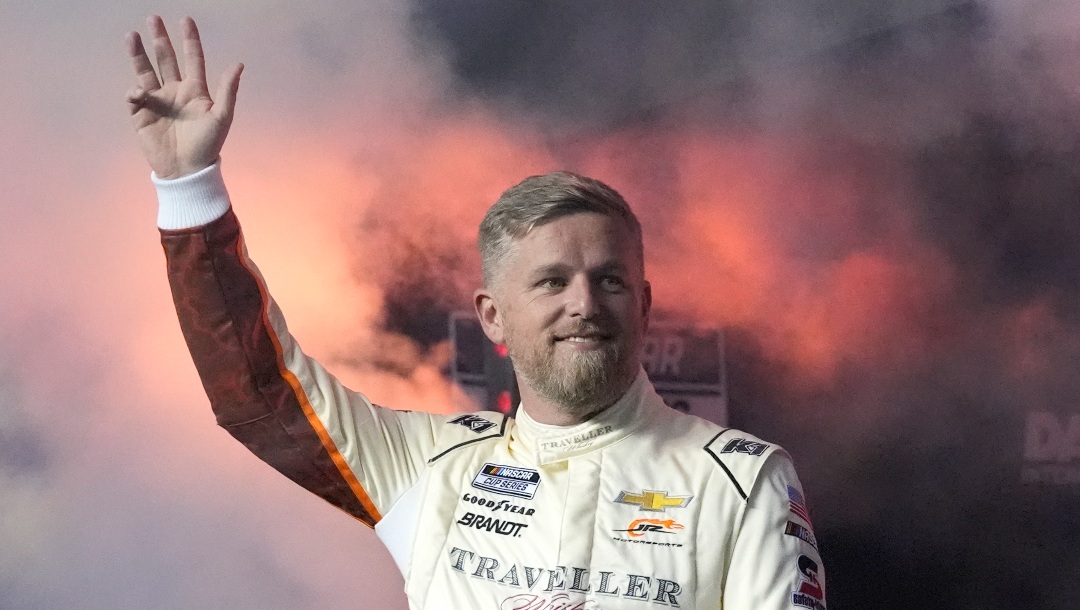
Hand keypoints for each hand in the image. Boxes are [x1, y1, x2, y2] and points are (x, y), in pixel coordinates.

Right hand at [126, 16, 242, 179]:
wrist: (187, 170)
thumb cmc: (208, 145)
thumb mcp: (222, 116)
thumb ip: (228, 90)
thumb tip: (239, 64)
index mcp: (196, 90)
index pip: (193, 59)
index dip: (190, 40)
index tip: (186, 20)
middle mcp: (175, 91)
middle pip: (166, 59)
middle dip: (160, 39)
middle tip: (153, 18)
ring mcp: (157, 101)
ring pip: (145, 71)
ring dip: (138, 55)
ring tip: (131, 36)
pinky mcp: (142, 114)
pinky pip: (135, 97)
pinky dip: (135, 92)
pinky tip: (139, 93)